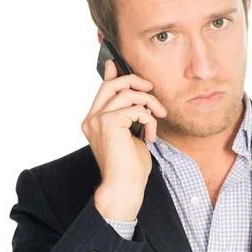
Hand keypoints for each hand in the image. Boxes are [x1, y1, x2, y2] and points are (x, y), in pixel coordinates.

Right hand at [81, 59, 166, 218]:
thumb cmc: (129, 168)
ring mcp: (98, 119)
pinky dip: (150, 120)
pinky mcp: (109, 122)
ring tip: (159, 117)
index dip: (112, 74)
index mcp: (93, 121)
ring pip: (128, 94)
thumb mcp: (131, 135)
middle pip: (112, 84)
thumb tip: (135, 96)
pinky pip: (137, 109)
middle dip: (135, 81)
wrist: (124, 188)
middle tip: (151, 89)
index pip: (103, 90)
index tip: (116, 63)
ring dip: (150, 103)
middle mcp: (91, 118)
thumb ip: (130, 114)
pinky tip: (151, 136)